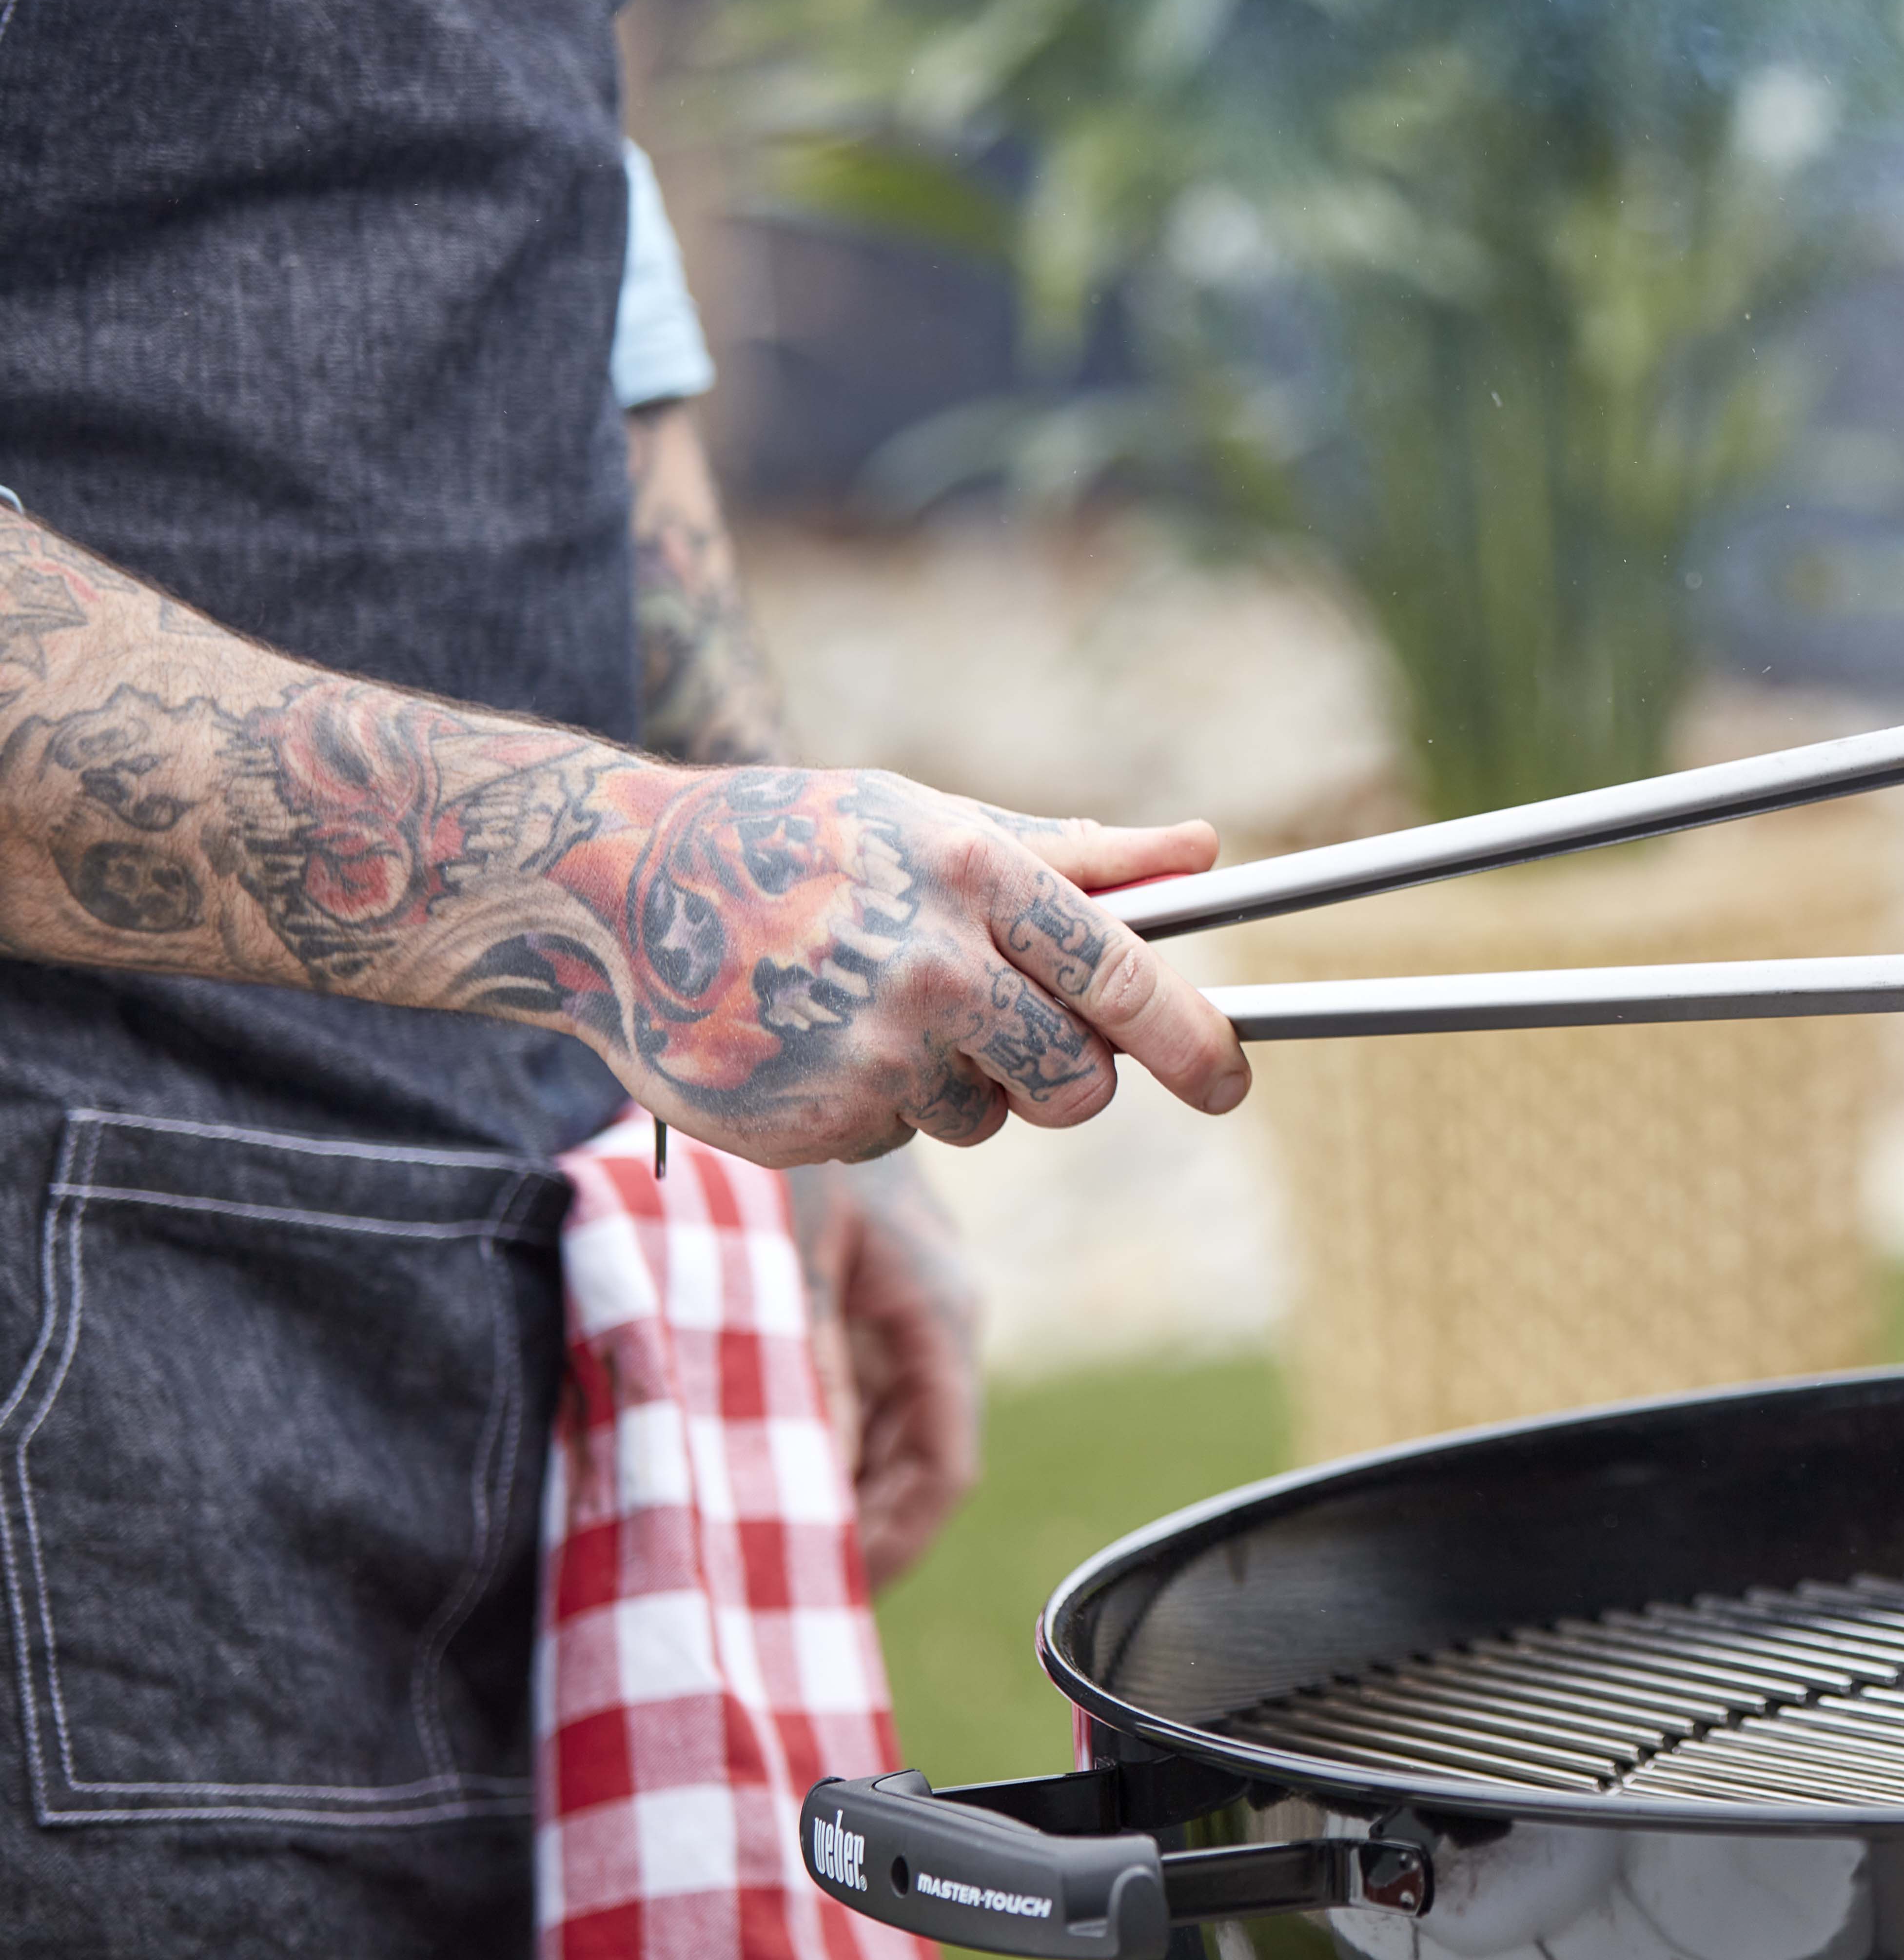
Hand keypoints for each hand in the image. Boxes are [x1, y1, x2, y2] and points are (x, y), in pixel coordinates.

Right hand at [0, 512, 1249, 1168]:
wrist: (612, 893)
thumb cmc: (798, 842)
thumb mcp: (935, 821)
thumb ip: (1078, 855)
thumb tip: (1208, 853)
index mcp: (980, 880)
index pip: (1130, 980)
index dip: (1200, 1043)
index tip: (1235, 1080)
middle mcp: (937, 972)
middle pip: (1078, 1083)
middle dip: (1071, 1078)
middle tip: (1017, 1036)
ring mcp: (874, 1058)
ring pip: (990, 1119)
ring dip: (963, 1084)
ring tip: (875, 1008)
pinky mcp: (818, 1126)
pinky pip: (904, 1138)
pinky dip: (882, 1105)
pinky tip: (819, 1043)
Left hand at [793, 1152, 981, 1590]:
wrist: (791, 1044)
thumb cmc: (786, 1149)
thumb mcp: (785, 1266)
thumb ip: (804, 1378)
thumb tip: (809, 1495)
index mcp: (936, 1315)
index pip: (943, 1468)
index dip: (895, 1543)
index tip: (828, 1592)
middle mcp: (934, 1318)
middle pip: (914, 1460)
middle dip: (858, 1527)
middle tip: (775, 1581)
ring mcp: (902, 1305)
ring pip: (884, 1431)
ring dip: (833, 1485)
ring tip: (758, 1534)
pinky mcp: (864, 1291)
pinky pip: (855, 1389)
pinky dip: (817, 1437)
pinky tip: (760, 1460)